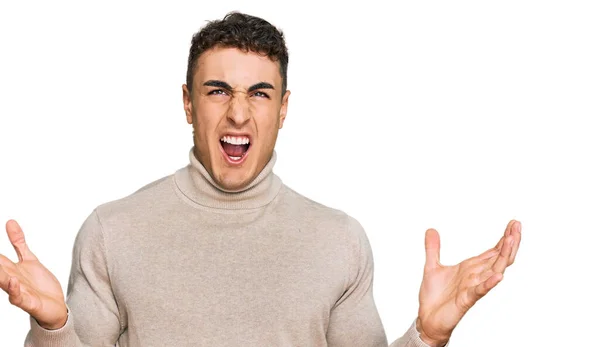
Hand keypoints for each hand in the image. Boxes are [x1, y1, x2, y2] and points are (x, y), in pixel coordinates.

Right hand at [0, 220, 66, 329]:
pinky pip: (19, 297)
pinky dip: (14, 290)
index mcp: (10, 269)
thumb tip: (10, 221)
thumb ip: (18, 243)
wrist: (55, 306)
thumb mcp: (29, 259)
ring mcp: (18, 291)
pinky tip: (13, 281)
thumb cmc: (39, 285)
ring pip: (4, 282)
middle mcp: (11, 279)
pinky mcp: (28, 302)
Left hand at [415, 220, 521, 345]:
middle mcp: (476, 276)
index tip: (513, 223)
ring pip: (494, 270)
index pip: (493, 251)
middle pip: (499, 257)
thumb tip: (431, 230)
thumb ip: (433, 248)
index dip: (504, 238)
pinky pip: (480, 290)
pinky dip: (489, 283)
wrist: (427, 318)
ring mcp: (473, 287)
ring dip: (503, 256)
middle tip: (517, 225)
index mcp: (471, 268)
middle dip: (509, 242)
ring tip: (511, 240)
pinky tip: (498, 276)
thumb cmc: (435, 297)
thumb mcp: (431, 266)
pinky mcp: (466, 299)